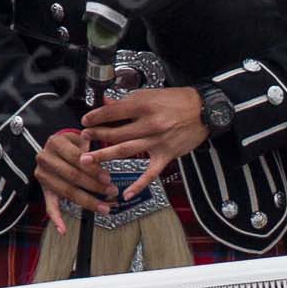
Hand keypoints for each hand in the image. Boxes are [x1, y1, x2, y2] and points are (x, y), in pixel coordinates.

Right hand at [33, 128, 115, 233]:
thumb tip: (104, 160)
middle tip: (111, 191)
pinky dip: (56, 219)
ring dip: (87, 201)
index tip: (108, 177)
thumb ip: (90, 149)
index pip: (76, 158)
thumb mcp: (80, 139)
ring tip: (103, 207)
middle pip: (72, 175)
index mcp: (55, 142)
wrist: (55, 146)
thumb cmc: (71, 144)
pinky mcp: (44, 188)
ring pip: (66, 191)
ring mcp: (43, 175)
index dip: (93, 169)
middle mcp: (45, 158)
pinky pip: (49, 205)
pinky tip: (63, 229)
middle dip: (94, 186)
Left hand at [80, 87, 208, 200]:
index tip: (85, 121)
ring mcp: (157, 141)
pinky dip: (139, 184)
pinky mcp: (166, 155)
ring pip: (126, 151)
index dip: (96, 117)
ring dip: (105, 156)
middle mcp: (149, 124)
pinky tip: (127, 193)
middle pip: (116, 133)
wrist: (204, 110)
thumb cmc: (176, 100)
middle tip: (83, 140)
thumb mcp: (148, 94)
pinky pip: (151, 173)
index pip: (113, 112)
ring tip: (88, 161)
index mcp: (143, 106)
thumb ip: (126, 101)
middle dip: (96, 136)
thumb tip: (107, 104)